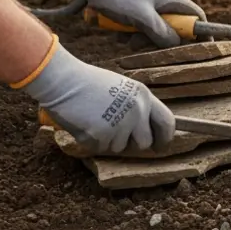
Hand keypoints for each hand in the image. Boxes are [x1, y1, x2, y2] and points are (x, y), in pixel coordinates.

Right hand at [17, 37, 174, 154]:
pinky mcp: (102, 135)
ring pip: (119, 147)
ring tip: (93, 120)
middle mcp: (137, 111)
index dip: (165, 138)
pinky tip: (83, 124)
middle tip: (114, 135)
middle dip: (131, 143)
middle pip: (144, 142)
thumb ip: (136, 107)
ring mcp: (121, 124)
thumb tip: (143, 131)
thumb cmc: (88, 83)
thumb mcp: (122, 89)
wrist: (63, 81)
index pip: (167, 122)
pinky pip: (100, 148)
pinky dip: (90, 141)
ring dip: (107, 140)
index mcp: (144, 96)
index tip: (160, 146)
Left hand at [69, 0, 204, 47]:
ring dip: (141, 39)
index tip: (205, 47)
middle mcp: (163, 2)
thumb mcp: (141, 17)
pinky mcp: (135, 10)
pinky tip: (117, 33)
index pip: (196, 16)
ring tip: (125, 38)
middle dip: (161, 40)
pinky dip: (130, 34)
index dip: (203, 31)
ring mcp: (149, 6)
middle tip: (145, 44)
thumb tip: (176, 44)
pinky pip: (140, 28)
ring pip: (155, 30)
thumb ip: (161, 32)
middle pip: (175, 27)